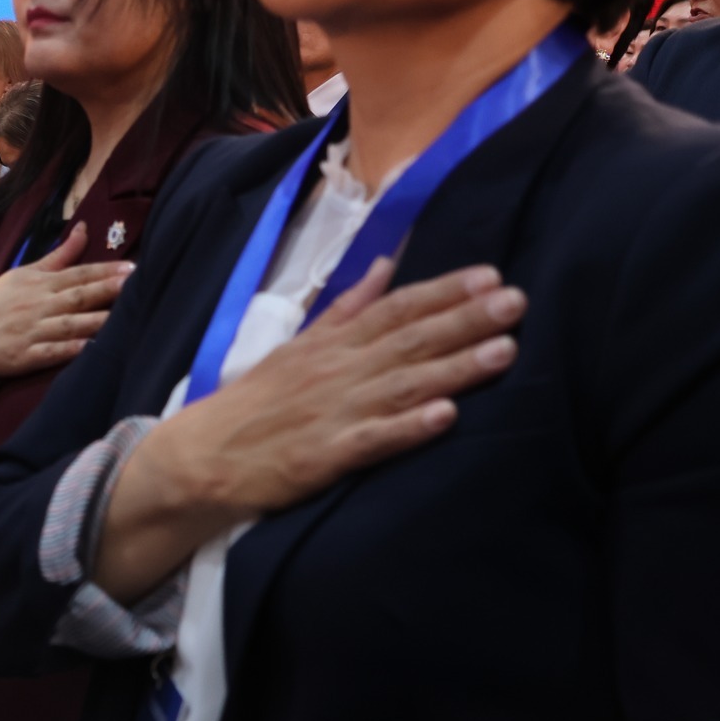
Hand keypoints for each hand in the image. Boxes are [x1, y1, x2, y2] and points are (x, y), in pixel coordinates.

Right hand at [0, 222, 130, 376]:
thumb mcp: (25, 273)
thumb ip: (59, 256)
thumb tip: (85, 229)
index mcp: (40, 283)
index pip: (78, 274)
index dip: (105, 271)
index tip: (131, 268)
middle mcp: (38, 305)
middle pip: (77, 297)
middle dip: (106, 290)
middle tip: (134, 284)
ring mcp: (32, 331)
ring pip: (69, 324)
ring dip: (96, 321)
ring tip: (122, 318)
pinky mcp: (25, 356)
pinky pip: (51, 352)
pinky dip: (70, 350)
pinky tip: (90, 349)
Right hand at [96, 260, 525, 602]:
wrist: (203, 456)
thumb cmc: (256, 402)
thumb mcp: (298, 345)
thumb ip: (346, 308)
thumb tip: (386, 264)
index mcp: (331, 343)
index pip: (394, 309)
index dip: (443, 292)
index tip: (490, 276)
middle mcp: (336, 371)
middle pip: (408, 340)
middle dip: (464, 320)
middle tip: (516, 301)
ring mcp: (332, 413)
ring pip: (402, 385)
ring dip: (454, 368)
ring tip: (505, 351)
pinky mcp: (324, 456)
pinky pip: (373, 440)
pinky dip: (408, 427)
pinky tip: (445, 417)